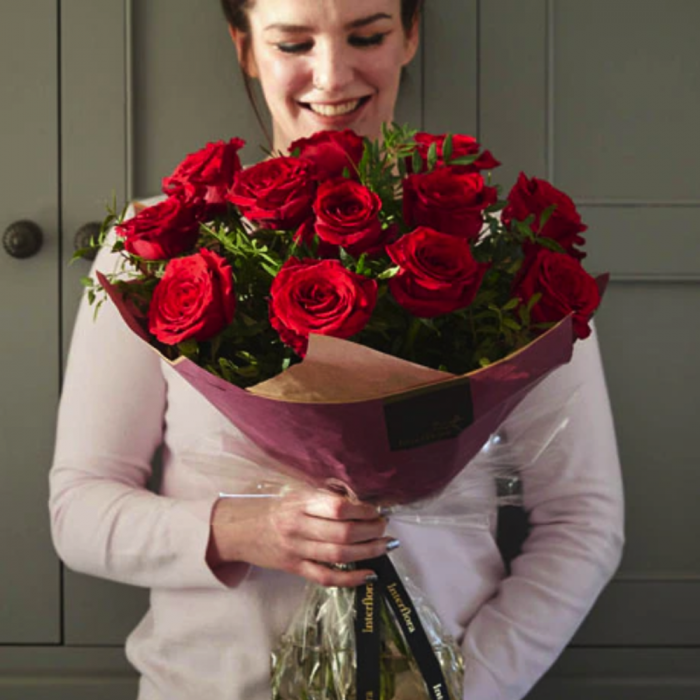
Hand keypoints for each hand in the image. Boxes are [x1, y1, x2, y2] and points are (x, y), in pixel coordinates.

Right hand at [206, 489, 394, 586]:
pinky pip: (326, 577)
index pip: (338, 507)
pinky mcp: (294, 569)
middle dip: (371, 531)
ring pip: (339, 554)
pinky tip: (369, 574)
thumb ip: (326, 498)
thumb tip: (361, 504)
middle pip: (343, 532)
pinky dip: (351, 578)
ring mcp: (296, 549)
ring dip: (368, 552)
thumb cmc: (276, 508)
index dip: (363, 511)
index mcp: (301, 502)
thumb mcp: (298, 493)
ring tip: (384, 546)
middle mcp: (298, 526)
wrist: (241, 529)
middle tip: (384, 528)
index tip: (376, 511)